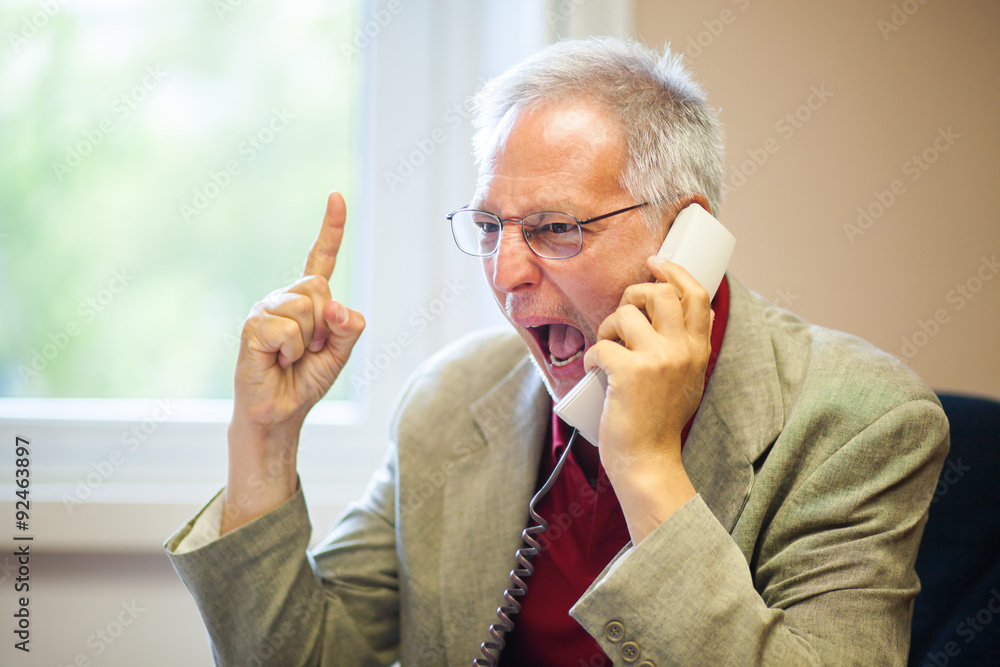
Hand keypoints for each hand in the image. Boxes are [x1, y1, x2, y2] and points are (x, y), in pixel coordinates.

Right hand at [223, 192, 364, 533]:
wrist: (279, 412)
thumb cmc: (305, 381)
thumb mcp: (340, 353)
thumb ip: (349, 327)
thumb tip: (338, 308)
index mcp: (307, 300)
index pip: (321, 258)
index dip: (331, 228)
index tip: (336, 196)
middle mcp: (283, 297)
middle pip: (320, 287)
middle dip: (325, 324)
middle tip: (309, 349)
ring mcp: (265, 309)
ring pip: (307, 308)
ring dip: (308, 341)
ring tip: (291, 358)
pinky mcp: (252, 326)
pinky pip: (289, 329)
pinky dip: (291, 351)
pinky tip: (277, 361)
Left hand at [582, 257, 711, 541]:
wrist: (649, 461)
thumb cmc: (659, 420)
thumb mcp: (687, 378)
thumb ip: (684, 346)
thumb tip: (672, 307)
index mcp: (699, 350)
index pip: (697, 294)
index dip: (675, 271)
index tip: (655, 262)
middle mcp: (683, 350)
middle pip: (659, 292)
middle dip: (632, 295)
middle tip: (621, 313)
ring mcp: (659, 360)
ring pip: (625, 314)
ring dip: (607, 328)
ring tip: (608, 350)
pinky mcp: (630, 372)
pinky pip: (601, 345)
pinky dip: (592, 356)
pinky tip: (597, 373)